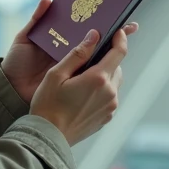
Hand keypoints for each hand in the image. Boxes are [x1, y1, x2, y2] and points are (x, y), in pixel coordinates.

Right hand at [1, 0, 136, 104]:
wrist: (48, 137)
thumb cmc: (48, 104)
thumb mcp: (56, 74)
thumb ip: (78, 53)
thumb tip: (94, 35)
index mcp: (98, 79)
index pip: (119, 52)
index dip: (120, 39)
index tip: (118, 31)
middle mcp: (109, 93)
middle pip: (117, 67)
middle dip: (107, 58)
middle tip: (89, 57)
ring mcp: (110, 107)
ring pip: (114, 82)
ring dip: (104, 75)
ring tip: (84, 77)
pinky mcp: (106, 117)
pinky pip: (109, 97)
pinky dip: (101, 90)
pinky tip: (83, 93)